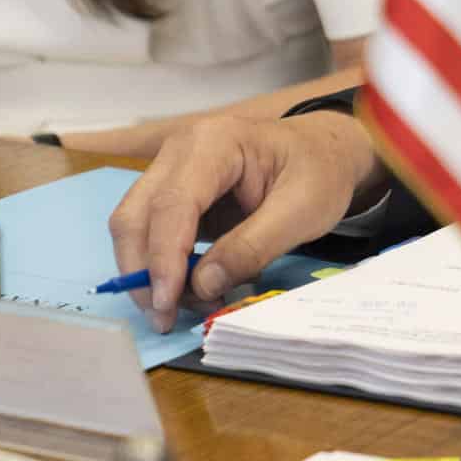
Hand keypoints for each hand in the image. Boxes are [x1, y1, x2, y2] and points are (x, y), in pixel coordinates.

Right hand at [107, 112, 383, 331]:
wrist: (326, 152)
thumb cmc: (320, 172)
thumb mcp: (303, 211)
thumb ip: (253, 246)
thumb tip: (201, 285)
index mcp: (214, 142)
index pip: (172, 204)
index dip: (164, 257)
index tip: (166, 303)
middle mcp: (180, 150)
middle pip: (135, 215)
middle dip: (143, 271)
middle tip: (164, 318)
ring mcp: (171, 171)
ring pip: (134, 227)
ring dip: (148, 274)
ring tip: (180, 310)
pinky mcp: (174, 195)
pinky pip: (151, 234)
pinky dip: (161, 267)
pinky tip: (186, 292)